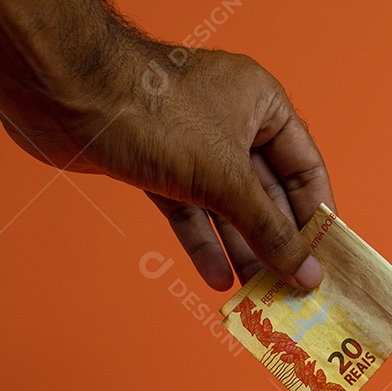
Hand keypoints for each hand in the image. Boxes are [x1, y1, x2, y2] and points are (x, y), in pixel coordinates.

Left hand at [0, 42, 334, 290]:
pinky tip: (216, 279)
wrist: (66, 93)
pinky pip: (189, 209)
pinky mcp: (157, 164)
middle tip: (291, 291)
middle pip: (266, 193)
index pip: (305, 168)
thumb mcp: (227, 180)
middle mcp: (231, 120)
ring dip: (241, 251)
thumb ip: (270, 230)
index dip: (316, 216)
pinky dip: (201, 242)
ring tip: (257, 297)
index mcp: (261, 104)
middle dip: (275, 243)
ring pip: (226, 206)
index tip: (324, 260)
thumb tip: (308, 274)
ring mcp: (191, 143)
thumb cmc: (158, 117)